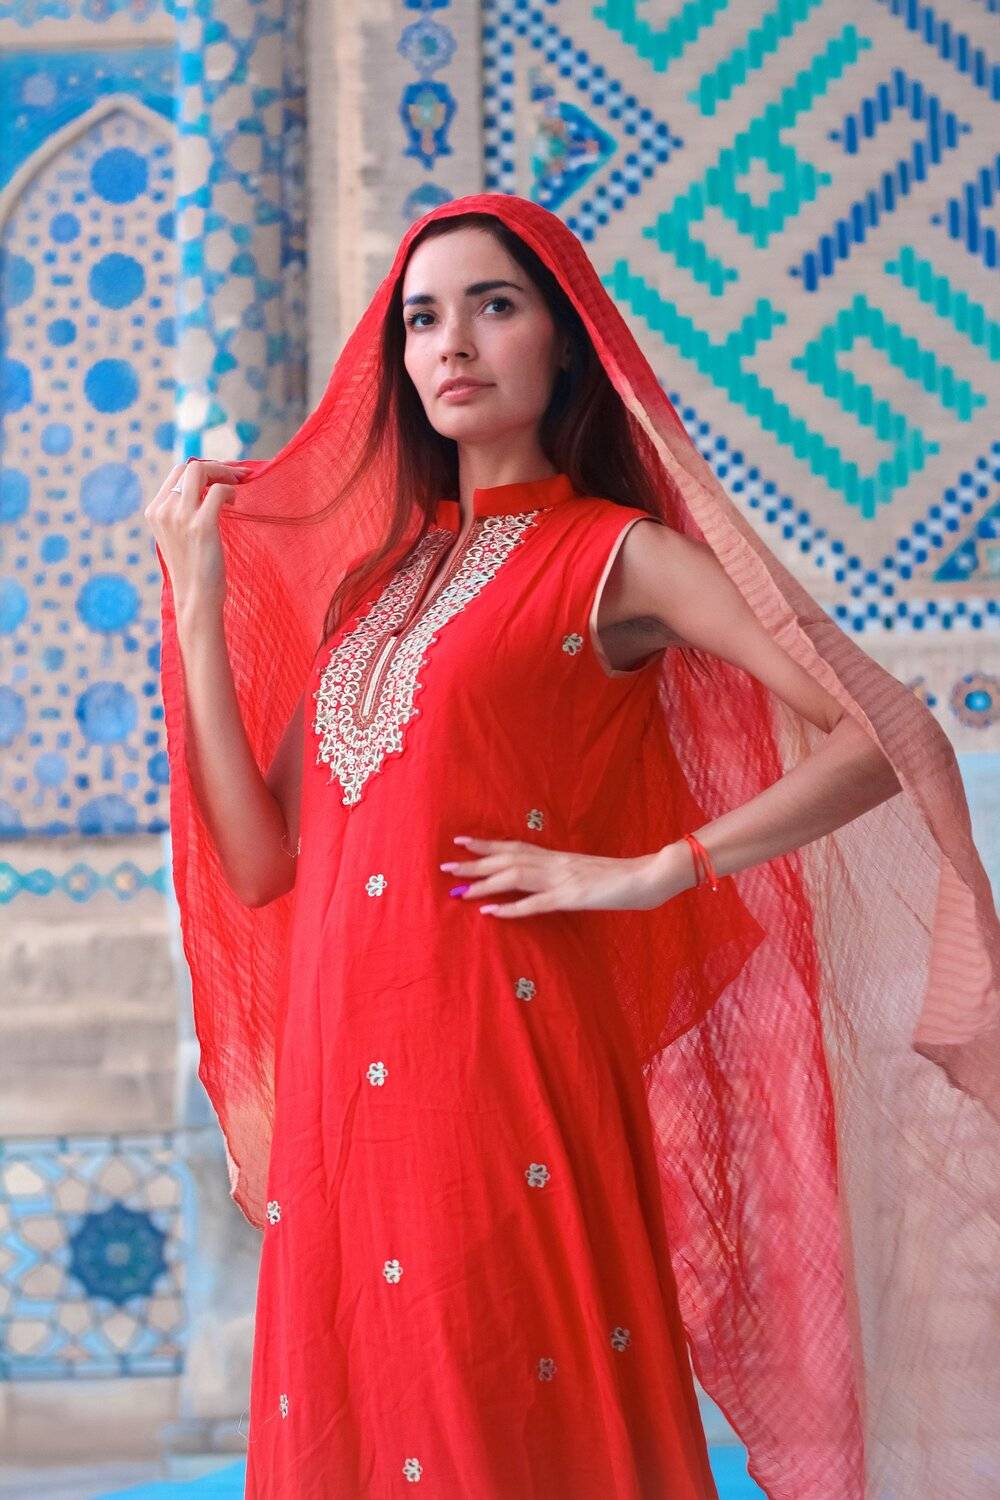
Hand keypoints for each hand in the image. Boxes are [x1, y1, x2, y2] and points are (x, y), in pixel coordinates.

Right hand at [144, 458, 252, 616]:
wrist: (196, 599)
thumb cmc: (193, 570)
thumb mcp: (178, 536)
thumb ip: (182, 512)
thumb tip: (205, 489)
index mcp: (154, 511)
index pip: (177, 473)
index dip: (203, 469)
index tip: (222, 476)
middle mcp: (163, 511)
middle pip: (189, 467)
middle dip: (216, 467)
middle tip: (236, 477)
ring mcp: (180, 517)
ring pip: (200, 471)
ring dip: (225, 473)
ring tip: (238, 485)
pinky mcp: (201, 525)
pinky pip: (219, 491)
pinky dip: (231, 491)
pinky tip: (235, 503)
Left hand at [439, 836, 688, 917]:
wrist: (649, 875)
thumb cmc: (621, 877)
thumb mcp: (586, 873)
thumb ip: (564, 874)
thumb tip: (545, 880)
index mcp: (557, 857)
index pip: (515, 846)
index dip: (487, 843)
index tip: (461, 840)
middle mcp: (555, 863)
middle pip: (507, 858)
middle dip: (474, 862)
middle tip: (445, 865)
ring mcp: (562, 879)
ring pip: (514, 877)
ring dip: (485, 883)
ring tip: (459, 889)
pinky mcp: (572, 897)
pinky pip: (536, 903)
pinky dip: (511, 907)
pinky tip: (491, 912)